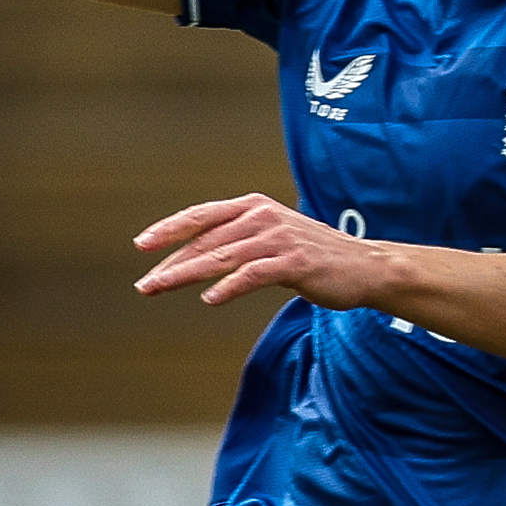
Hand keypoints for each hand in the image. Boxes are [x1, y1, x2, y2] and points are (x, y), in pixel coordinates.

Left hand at [134, 193, 397, 313]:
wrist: (364, 266)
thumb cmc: (311, 254)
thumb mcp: (270, 238)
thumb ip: (235, 240)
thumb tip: (191, 257)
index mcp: (253, 207)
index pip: (201, 216)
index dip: (169, 229)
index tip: (141, 244)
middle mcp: (263, 217)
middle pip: (206, 241)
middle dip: (171, 263)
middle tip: (144, 285)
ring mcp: (279, 239)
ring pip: (222, 257)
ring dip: (186, 275)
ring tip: (160, 289)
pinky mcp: (295, 263)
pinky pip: (253, 275)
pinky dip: (229, 287)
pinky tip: (210, 299)